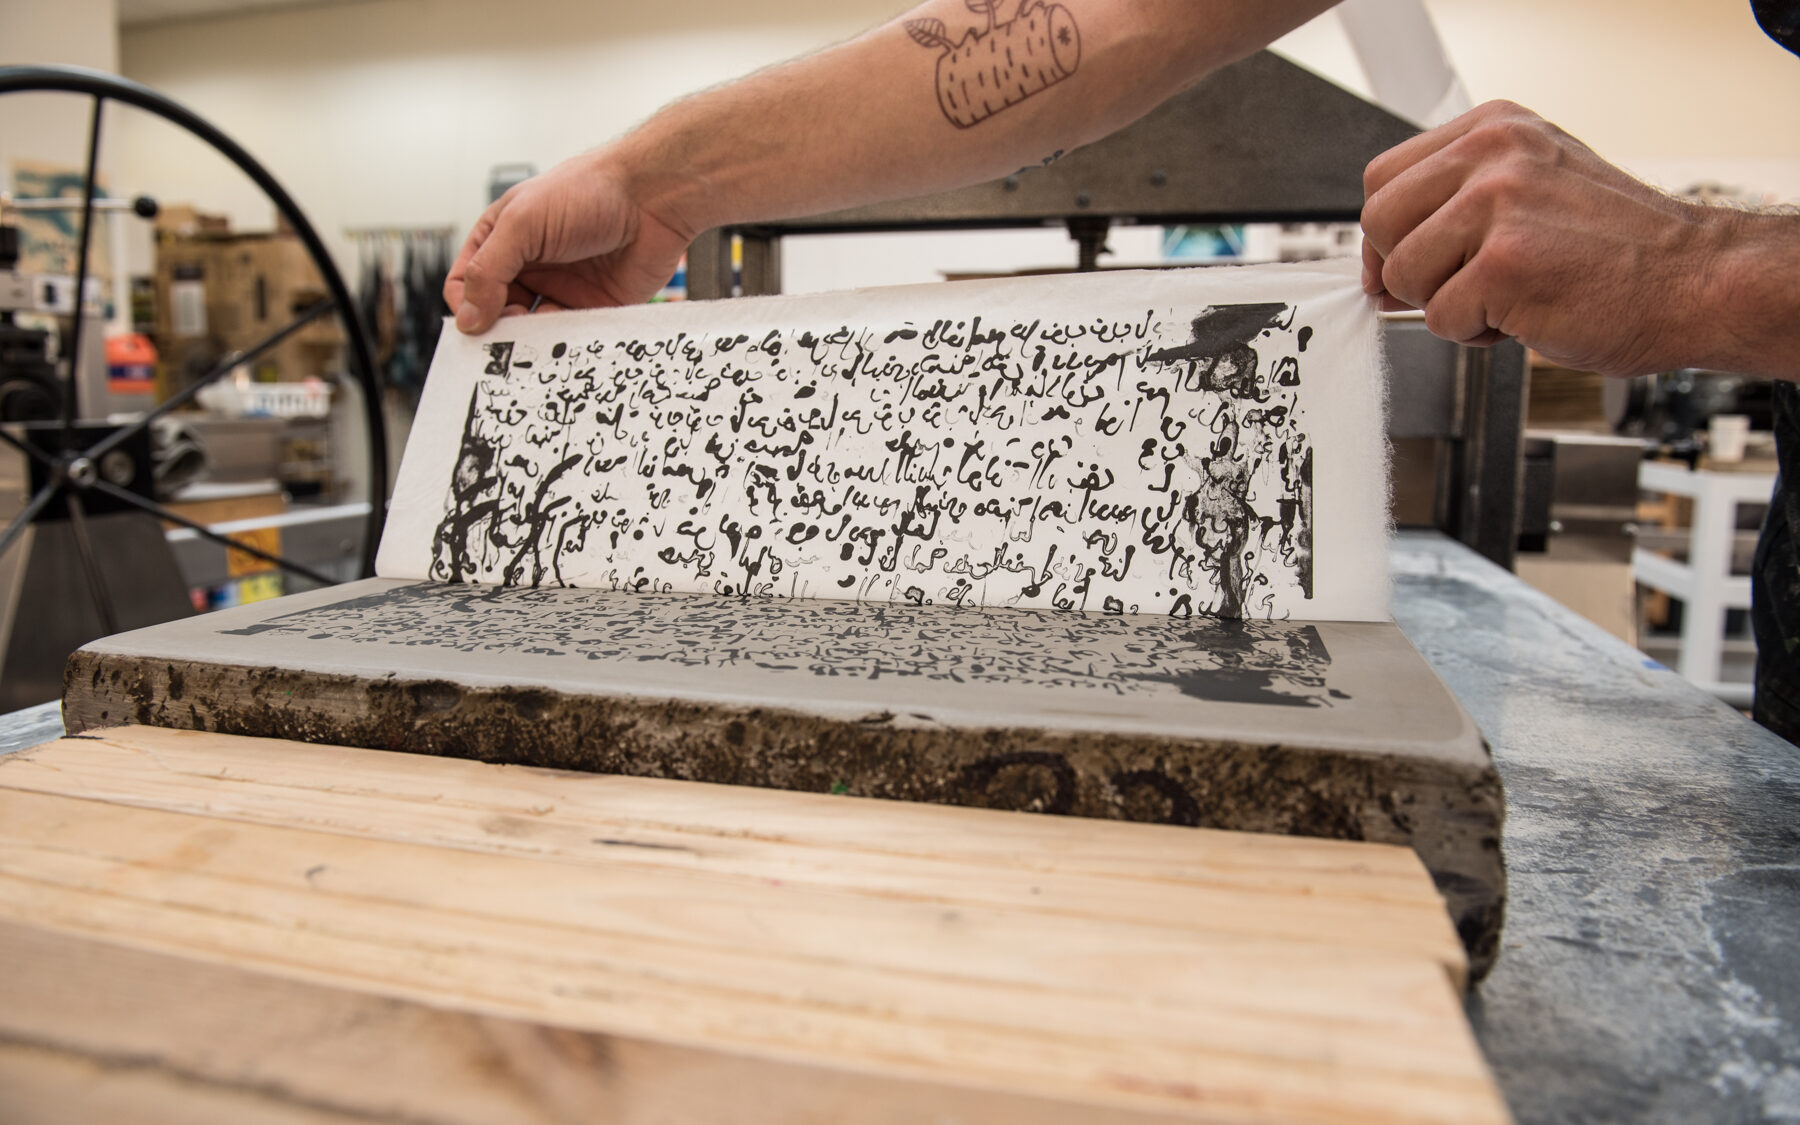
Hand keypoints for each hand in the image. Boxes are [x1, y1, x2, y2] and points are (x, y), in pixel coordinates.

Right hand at [445, 151, 696, 333]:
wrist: (652, 198)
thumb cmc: (588, 192)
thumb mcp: (523, 222)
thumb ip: (489, 270)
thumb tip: (467, 318)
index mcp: (504, 239)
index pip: (466, 282)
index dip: (467, 305)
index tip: (479, 326)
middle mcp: (529, 265)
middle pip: (497, 312)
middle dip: (499, 331)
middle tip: (507, 345)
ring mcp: (561, 287)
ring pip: (533, 329)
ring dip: (532, 342)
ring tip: (540, 344)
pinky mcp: (593, 307)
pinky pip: (571, 336)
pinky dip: (565, 345)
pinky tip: (568, 342)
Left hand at [1360, 101, 1721, 377]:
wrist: (1697, 281)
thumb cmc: (1620, 250)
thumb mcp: (1532, 194)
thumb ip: (1453, 211)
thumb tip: (1374, 268)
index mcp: (1495, 129)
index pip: (1384, 177)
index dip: (1387, 232)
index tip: (1411, 259)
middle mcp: (1493, 154)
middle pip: (1377, 221)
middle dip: (1407, 270)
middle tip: (1462, 285)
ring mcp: (1496, 205)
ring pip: (1401, 274)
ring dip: (1444, 304)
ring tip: (1506, 296)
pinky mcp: (1503, 263)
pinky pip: (1439, 318)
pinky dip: (1476, 333)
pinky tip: (1526, 313)